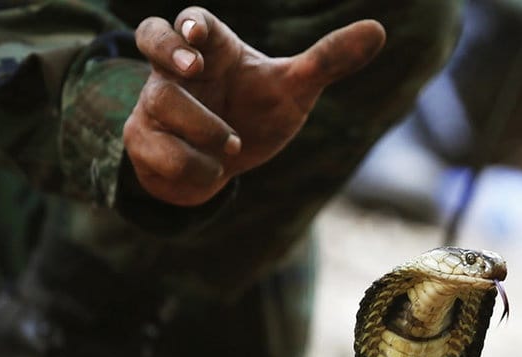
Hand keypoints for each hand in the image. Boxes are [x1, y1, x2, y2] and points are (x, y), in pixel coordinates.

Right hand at [123, 7, 385, 206]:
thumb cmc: (254, 114)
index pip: (194, 22)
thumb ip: (328, 61)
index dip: (191, 25)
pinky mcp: (144, 141)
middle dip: (166, 48)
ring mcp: (154, 104)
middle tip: (191, 67)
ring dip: (201, 128)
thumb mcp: (294, 90)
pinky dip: (189, 164)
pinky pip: (155, 150)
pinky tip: (214, 170)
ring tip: (231, 147)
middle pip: (151, 35)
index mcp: (214, 50)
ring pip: (161, 103)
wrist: (220, 166)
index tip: (199, 35)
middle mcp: (177, 71)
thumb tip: (377, 29)